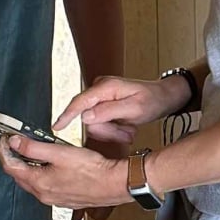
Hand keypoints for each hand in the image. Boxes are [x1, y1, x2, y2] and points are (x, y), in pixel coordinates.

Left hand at [0, 136, 130, 210]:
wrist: (113, 184)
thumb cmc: (91, 169)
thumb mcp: (59, 152)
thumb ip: (33, 147)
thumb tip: (14, 142)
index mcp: (39, 183)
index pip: (10, 167)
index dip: (3, 151)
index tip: (3, 139)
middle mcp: (43, 195)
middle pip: (19, 176)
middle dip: (13, 159)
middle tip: (14, 143)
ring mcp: (54, 199)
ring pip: (31, 182)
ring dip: (27, 167)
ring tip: (31, 151)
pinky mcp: (64, 199)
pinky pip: (44, 187)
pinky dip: (40, 174)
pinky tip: (49, 165)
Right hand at [54, 76, 184, 143]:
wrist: (163, 98)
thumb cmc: (152, 100)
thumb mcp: (134, 109)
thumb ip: (109, 111)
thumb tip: (85, 116)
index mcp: (105, 87)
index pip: (79, 102)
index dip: (67, 115)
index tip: (57, 126)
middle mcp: (99, 89)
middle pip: (89, 118)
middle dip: (107, 130)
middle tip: (125, 133)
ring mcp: (100, 96)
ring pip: (95, 124)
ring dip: (112, 131)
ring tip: (128, 130)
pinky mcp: (102, 104)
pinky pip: (100, 123)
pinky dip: (113, 129)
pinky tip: (125, 126)